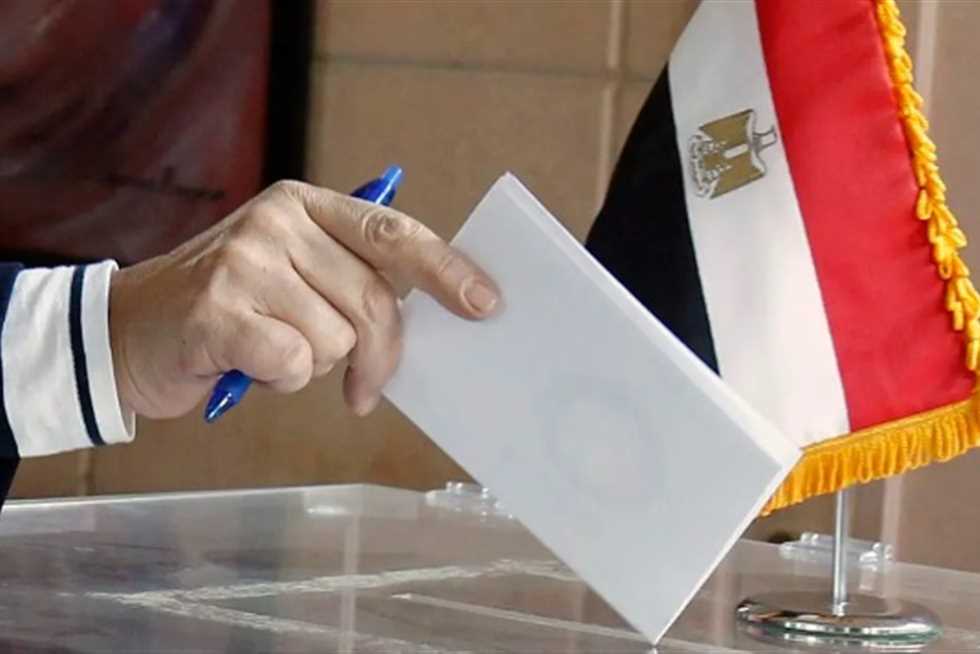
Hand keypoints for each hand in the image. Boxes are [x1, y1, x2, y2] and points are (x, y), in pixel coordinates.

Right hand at [108, 180, 499, 419]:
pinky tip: (248, 364)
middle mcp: (278, 221)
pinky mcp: (218, 307)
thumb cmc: (229, 311)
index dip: (445, 269)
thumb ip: (352, 280)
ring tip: (272, 350)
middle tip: (365, 388)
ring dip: (314, 364)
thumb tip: (431, 315)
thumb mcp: (293, 275)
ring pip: (336, 338)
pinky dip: (279, 379)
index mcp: (306, 205)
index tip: (484, 303)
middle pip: (374, 300)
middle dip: (379, 356)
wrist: (127, 331)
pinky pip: (294, 362)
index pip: (393, 233)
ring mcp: (246, 259)